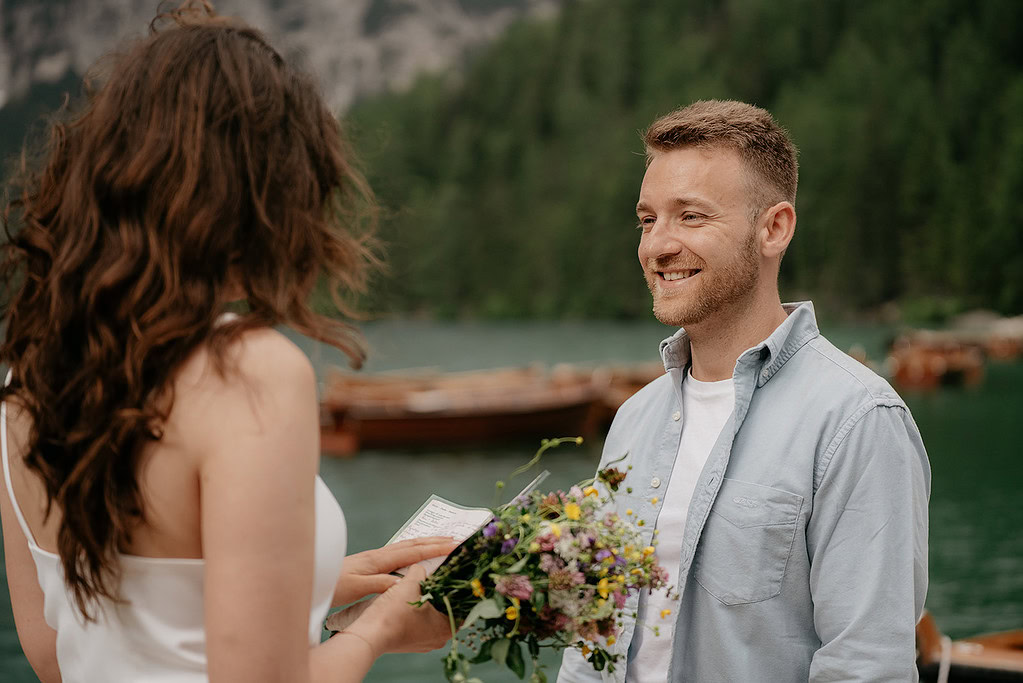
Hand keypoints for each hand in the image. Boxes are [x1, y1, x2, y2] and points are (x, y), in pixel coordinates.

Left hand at [333, 536, 457, 606]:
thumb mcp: (356, 588)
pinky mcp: (369, 564)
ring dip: (424, 544)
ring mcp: (373, 559)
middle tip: (456, 539)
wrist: (310, 580)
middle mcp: (378, 556)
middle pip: (412, 545)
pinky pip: (397, 554)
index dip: (435, 549)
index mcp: (378, 560)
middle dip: (435, 541)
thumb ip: (380, 584)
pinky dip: (412, 551)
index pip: (413, 552)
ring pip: (405, 548)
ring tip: (440, 542)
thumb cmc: (330, 586)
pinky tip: (413, 555)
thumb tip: (406, 582)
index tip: (455, 545)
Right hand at [344, 563, 452, 655]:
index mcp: (446, 628)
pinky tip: (409, 603)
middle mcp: (438, 639)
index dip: (458, 591)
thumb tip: (420, 567)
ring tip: (422, 590)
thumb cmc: (393, 612)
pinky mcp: (409, 644)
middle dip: (442, 596)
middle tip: (438, 581)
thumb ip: (420, 572)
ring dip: (429, 606)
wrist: (369, 634)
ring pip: (432, 620)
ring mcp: (423, 644)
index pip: (461, 608)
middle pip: (447, 612)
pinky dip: (417, 615)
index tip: (454, 580)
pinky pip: (420, 626)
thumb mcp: (410, 584)